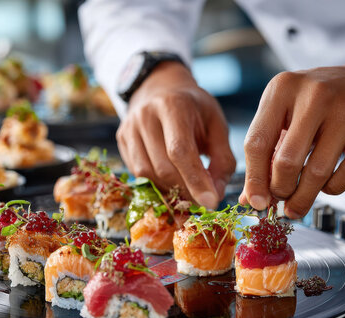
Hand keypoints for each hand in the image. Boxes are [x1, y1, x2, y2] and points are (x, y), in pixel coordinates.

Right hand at [117, 61, 235, 208]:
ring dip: (170, 189)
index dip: (195, 180)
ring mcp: (129, 128)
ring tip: (188, 189)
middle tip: (203, 199)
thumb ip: (222, 159)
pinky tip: (171, 180)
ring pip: (146, 174)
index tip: (211, 203)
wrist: (160, 87)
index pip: (180, 151)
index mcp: (174, 106)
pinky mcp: (121, 139)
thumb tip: (216, 194)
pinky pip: (137, 173)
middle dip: (185, 190)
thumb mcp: (217, 125)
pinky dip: (157, 183)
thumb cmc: (194, 108)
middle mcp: (146, 115)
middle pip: (163, 167)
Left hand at [239, 41, 344, 217]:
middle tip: (280, 199)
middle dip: (280, 190)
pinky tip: (326, 186)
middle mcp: (314, 96)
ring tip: (297, 204)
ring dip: (303, 197)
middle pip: (286, 162)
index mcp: (282, 89)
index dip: (254, 179)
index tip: (256, 202)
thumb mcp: (285, 112)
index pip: (257, 143)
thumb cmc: (318, 102)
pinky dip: (332, 188)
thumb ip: (265, 150)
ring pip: (316, 172)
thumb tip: (251, 197)